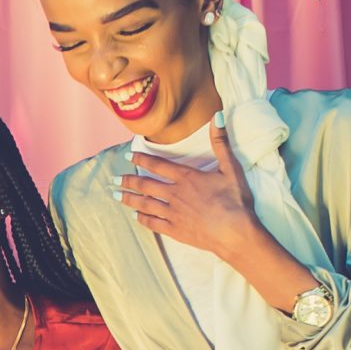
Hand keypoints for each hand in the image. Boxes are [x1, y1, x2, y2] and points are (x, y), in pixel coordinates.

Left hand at [117, 121, 263, 260]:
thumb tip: (217, 116)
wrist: (236, 233)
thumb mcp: (231, 167)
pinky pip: (154, 223)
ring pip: (145, 204)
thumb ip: (220, 142)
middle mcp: (175, 194)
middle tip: (114, 179)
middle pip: (146, 185)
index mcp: (187, 177)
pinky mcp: (176, 231)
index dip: (142, 159)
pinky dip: (143, 219)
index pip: (158, 165)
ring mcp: (173, 214)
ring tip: (116, 195)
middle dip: (128, 181)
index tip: (129, 156)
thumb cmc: (235, 200)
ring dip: (129, 199)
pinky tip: (136, 216)